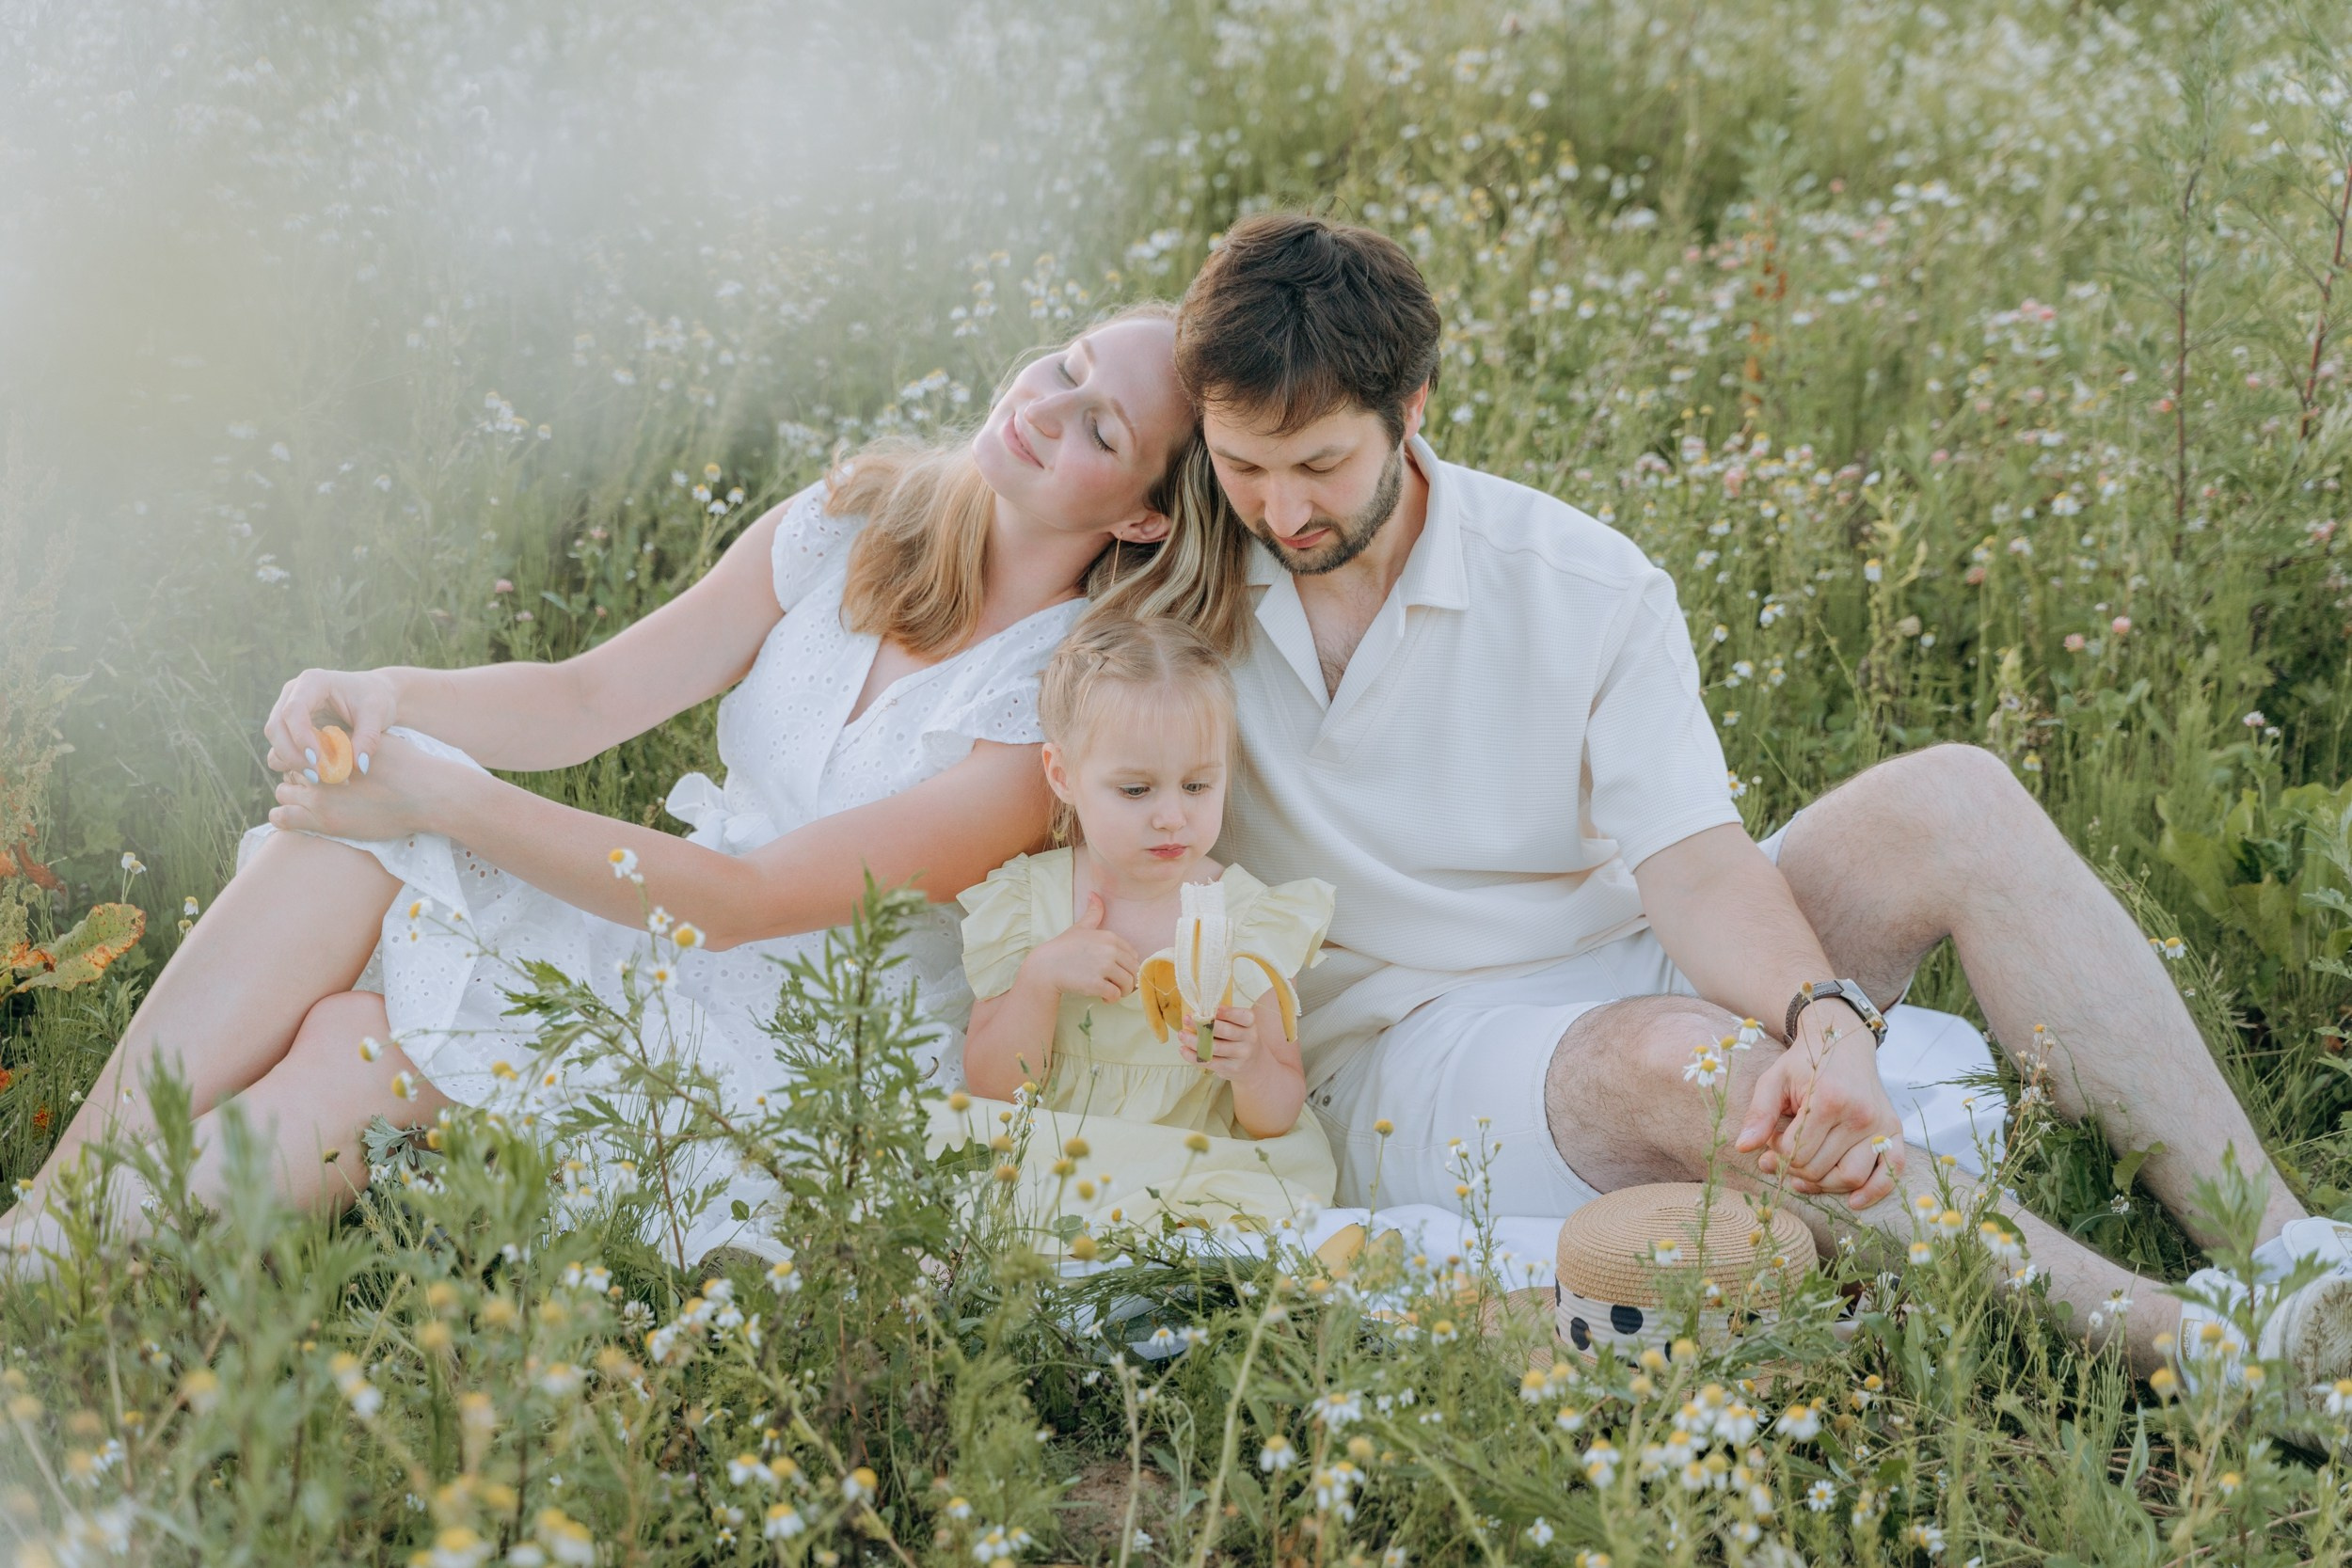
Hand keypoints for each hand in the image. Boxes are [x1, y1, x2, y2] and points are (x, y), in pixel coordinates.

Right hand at [266, 667, 398, 781]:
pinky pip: (281, 746)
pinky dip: (295, 762)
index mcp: (313, 681)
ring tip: (320, 777)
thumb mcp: (377, 713)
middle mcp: (292, 693)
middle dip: (292, 755)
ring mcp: (286, 708)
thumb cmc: (375, 698)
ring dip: (291, 761)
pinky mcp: (289, 725)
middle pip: (276, 727)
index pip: (294, 710)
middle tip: (316, 777)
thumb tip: (358, 766)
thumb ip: (368, 738)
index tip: (316, 760)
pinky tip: (317, 773)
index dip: (300, 737)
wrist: (372, 694)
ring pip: (274, 739)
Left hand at [269, 735, 457, 841]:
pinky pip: (282, 816)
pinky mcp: (322, 821)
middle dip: (299, 774)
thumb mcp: (379, 742)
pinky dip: (282, 814)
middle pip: (291, 766)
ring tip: (309, 799)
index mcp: (333, 744)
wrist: (426, 795)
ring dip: (292, 793)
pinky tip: (289, 815)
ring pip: (283, 790)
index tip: (319, 765)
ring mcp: (319, 795)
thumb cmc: (411, 768)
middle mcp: (321, 767)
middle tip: (315, 783)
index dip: (309, 756)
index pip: (304, 746)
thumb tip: (342, 741)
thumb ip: (354, 741)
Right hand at [1023, 893, 1139, 1003]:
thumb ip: (1093, 912)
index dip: (1127, 967)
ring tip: (1109, 991)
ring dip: (1121, 991)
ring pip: (1128, 984)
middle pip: (1134, 971)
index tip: (1115, 972)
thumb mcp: (1080, 927)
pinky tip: (1102, 996)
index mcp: (1110, 937)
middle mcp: (1110, 950)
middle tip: (1113, 984)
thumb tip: (1094, 894)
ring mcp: (1103, 967)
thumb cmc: (1063, 948)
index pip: (1133, 956)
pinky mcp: (1096, 984)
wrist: (1045, 967)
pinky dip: (1111, 998)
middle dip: (1127, 981)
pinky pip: (1116, 995)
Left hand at [1177, 1003, 1259, 1079]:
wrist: (1253, 1065)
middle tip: (1187, 1019)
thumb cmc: (1239, 1038)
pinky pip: (1209, 1061)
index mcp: (1250, 1024)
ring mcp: (1240, 1055)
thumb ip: (1225, 1019)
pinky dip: (1193, 1056)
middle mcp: (1249, 1039)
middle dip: (1204, 1025)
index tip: (1213, 1009)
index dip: (1228, 1012)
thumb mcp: (1239, 1026)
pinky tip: (1183, 1049)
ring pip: (1214, 1048)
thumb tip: (1198, 1012)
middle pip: (1226, 1031)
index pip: (1243, 1017)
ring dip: (1194, 1041)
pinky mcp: (1230, 1068)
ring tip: (1182, 1035)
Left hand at [1734, 1008, 1903, 1208]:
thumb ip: (1759, 1113)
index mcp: (1827, 1099)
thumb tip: (1743, 1147)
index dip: (1778, 1153)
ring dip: (1825, 1183)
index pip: (1797, 1152)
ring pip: (1851, 1177)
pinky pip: (1891, 1173)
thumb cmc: (1805, 1065)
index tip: (1774, 1139)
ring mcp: (1880, 1125)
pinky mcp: (1895, 1131)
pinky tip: (1852, 1200)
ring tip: (1808, 1172)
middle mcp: (1859, 1114)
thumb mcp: (1774, 1080)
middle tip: (1787, 1154)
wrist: (1844, 1045)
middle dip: (1796, 1168)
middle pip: (1821, 1168)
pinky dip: (1873, 1192)